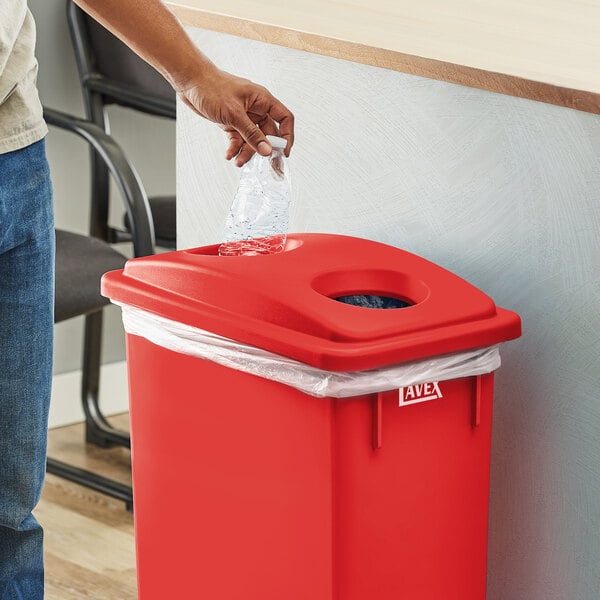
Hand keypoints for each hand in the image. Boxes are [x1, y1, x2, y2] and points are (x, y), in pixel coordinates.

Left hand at [178, 68, 293, 165]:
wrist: (190, 81)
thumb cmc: (211, 87)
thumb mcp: (234, 114)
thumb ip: (251, 134)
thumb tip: (267, 150)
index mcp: (262, 100)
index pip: (284, 118)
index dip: (287, 135)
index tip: (283, 152)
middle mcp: (255, 108)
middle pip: (268, 133)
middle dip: (265, 150)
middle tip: (266, 166)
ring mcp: (243, 116)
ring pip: (251, 139)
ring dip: (246, 152)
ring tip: (238, 161)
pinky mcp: (231, 122)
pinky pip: (238, 139)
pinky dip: (234, 148)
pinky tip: (229, 154)